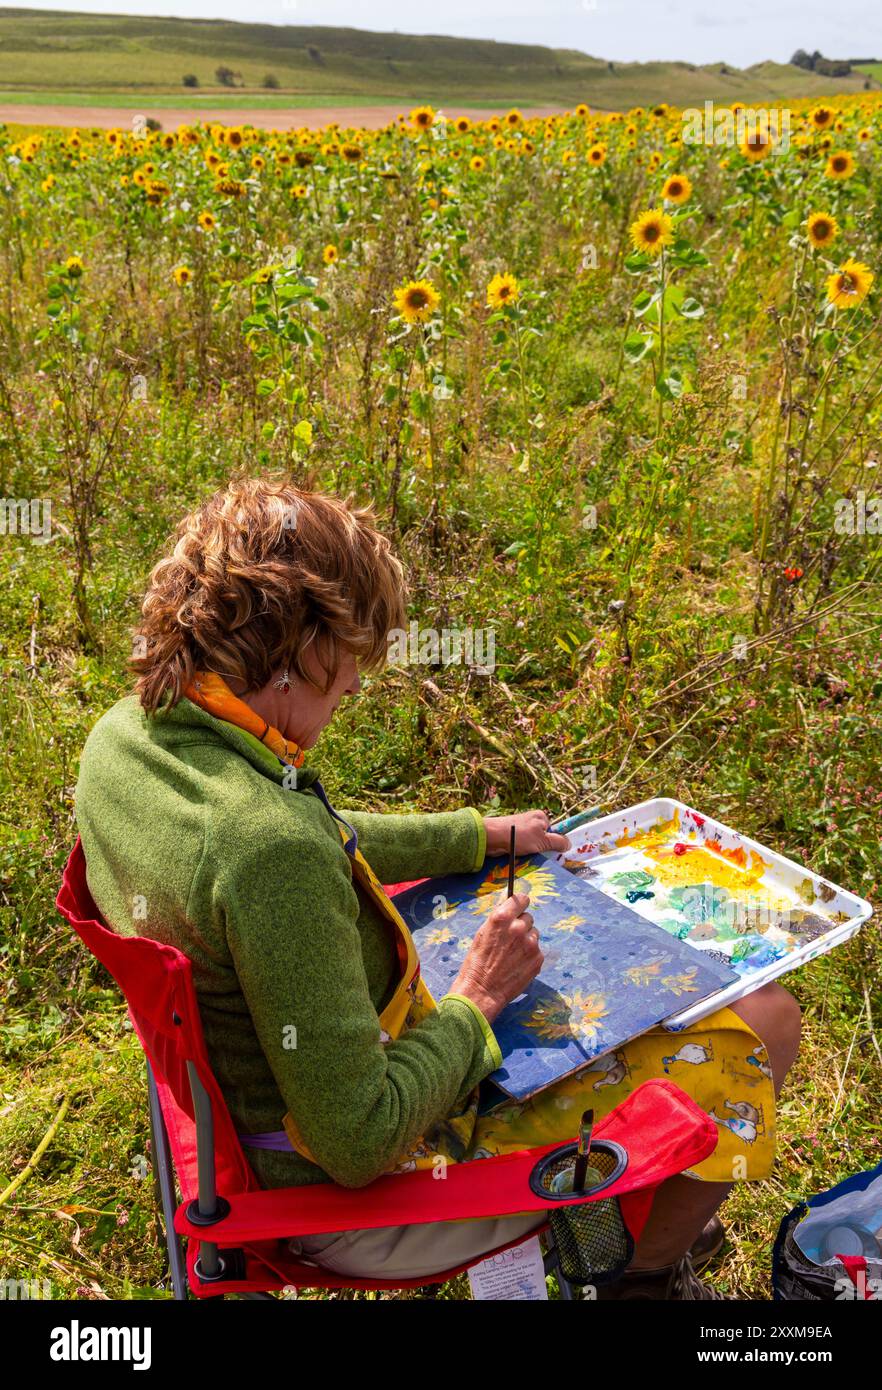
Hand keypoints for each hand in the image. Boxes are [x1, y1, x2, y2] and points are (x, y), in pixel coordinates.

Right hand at [449, 891, 541, 1024]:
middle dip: (520, 925)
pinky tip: (517, 964)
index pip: (521, 899)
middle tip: (510, 940)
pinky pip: (537, 950)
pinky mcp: (538, 958)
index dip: (519, 904)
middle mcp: (518, 927)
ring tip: (512, 954)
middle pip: (528, 917)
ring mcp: (531, 943)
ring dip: (526, 940)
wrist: (482, 991)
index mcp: (502, 918)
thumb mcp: (482, 932)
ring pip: (533, 934)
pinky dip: (529, 955)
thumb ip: (499, 917)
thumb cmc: (477, 962)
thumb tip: (509, 901)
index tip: (518, 909)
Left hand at [483, 809, 568, 856]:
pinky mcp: (513, 837)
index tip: (554, 853)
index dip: (554, 842)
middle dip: (543, 849)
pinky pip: (523, 847)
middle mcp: (531, 821)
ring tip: (528, 856)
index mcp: (541, 817)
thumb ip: (558, 842)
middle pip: (544, 839)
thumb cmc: (519, 836)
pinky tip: (520, 856)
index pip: (554, 831)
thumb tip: (569, 844)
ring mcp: (521, 829)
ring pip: (533, 845)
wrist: (492, 838)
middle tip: (540, 856)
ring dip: (532, 853)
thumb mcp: (543, 840)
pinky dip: (523, 853)